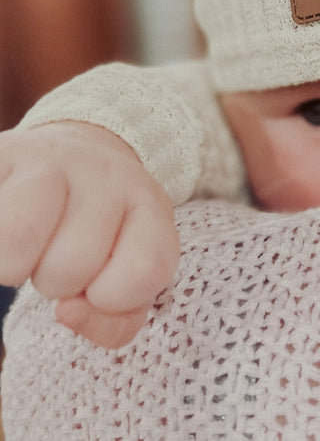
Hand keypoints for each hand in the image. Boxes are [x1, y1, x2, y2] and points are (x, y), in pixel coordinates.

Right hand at [0, 122, 179, 347]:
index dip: (113, 299)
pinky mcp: (6, 153)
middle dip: (58, 280)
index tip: (99, 285)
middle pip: (70, 268)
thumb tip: (67, 312)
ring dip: (14, 264)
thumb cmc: (100, 232)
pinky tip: (7, 227)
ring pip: (16, 244)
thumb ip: (115, 321)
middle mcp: (109, 173)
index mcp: (150, 204)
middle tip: (60, 251)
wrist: (69, 156)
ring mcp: (54, 158)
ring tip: (32, 241)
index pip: (146, 271)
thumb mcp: (126, 274)